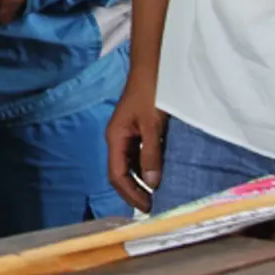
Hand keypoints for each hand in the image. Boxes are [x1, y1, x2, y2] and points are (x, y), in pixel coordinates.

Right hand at [106, 78, 166, 212]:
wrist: (152, 67)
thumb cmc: (150, 92)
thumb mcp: (152, 124)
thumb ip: (151, 153)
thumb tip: (152, 182)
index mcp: (115, 137)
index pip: (117, 174)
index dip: (130, 193)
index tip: (147, 207)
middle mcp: (118, 138)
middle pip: (121, 172)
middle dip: (134, 191)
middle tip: (152, 206)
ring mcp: (127, 134)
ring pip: (130, 164)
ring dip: (140, 180)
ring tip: (157, 194)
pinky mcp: (138, 129)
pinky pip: (139, 154)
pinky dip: (146, 167)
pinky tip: (159, 173)